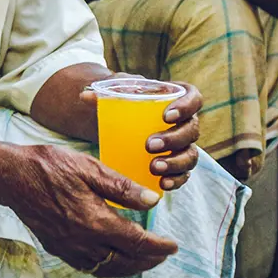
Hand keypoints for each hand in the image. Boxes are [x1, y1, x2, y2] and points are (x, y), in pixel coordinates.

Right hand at [0, 144, 178, 277]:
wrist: (11, 176)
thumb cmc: (49, 167)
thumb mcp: (89, 169)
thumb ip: (122, 188)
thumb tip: (152, 200)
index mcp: (97, 221)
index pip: (138, 242)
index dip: (160, 246)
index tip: (173, 245)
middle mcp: (85, 241)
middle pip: (127, 261)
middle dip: (149, 260)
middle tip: (163, 254)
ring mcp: (70, 248)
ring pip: (108, 269)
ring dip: (130, 267)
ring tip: (142, 259)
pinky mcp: (57, 247)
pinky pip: (89, 267)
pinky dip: (107, 267)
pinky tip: (111, 258)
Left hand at [79, 78, 200, 191]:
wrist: (123, 120)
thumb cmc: (124, 102)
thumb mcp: (116, 95)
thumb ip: (103, 93)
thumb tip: (84, 95)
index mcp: (177, 98)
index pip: (193, 98)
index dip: (185, 106)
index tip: (165, 115)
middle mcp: (185, 121)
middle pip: (191, 130)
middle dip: (174, 139)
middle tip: (149, 145)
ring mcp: (183, 144)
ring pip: (191, 155)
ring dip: (175, 162)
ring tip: (154, 167)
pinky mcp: (177, 163)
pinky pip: (183, 174)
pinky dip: (176, 180)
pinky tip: (162, 184)